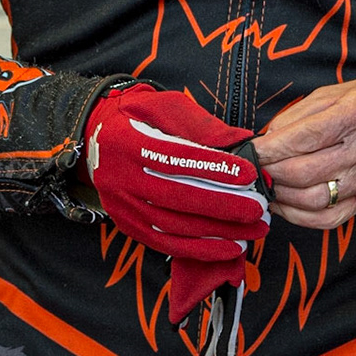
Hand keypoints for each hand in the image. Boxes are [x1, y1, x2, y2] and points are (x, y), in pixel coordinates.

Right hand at [84, 84, 269, 273]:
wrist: (97, 137)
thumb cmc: (140, 117)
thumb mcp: (164, 105)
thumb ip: (200, 124)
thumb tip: (240, 140)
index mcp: (130, 142)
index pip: (176, 158)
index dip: (214, 167)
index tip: (249, 174)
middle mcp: (121, 178)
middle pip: (176, 197)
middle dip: (222, 205)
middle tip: (258, 208)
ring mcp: (123, 206)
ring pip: (174, 226)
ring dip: (217, 232)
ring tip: (252, 230)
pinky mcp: (128, 226)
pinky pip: (166, 244)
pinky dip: (199, 249)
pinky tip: (229, 247)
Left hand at [252, 76, 355, 229]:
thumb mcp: (340, 91)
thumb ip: (302, 113)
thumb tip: (269, 137)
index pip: (302, 138)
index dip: (269, 148)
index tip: (250, 150)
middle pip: (303, 172)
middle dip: (269, 172)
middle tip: (254, 167)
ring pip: (313, 199)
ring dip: (281, 195)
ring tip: (267, 183)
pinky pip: (330, 218)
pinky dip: (300, 216)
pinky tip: (285, 203)